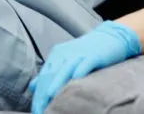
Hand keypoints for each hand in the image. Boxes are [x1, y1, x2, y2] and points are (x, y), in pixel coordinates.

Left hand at [27, 20, 141, 112]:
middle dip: (44, 93)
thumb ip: (50, 73)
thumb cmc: (87, 52)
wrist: (110, 36)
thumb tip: (33, 87)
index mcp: (56, 55)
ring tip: (50, 95)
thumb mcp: (66, 60)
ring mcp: (79, 54)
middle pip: (51, 74)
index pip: (43, 77)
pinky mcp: (94, 55)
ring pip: (65, 69)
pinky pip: (85, 63)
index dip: (38, 94)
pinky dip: (80, 71)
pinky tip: (75, 79)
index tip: (36, 109)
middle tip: (40, 109)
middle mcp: (65, 54)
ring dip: (56, 82)